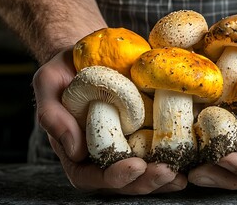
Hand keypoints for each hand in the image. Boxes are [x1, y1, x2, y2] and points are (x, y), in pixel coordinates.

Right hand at [32, 48, 186, 193]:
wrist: (85, 55)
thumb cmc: (64, 71)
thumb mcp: (48, 85)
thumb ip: (52, 115)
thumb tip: (75, 149)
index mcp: (76, 151)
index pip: (90, 177)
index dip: (113, 178)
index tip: (134, 166)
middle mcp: (101, 154)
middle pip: (123, 181)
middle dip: (145, 182)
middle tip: (166, 172)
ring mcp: (124, 146)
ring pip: (143, 173)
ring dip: (162, 178)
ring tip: (180, 173)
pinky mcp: (142, 134)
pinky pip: (157, 151)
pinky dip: (173, 157)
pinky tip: (189, 157)